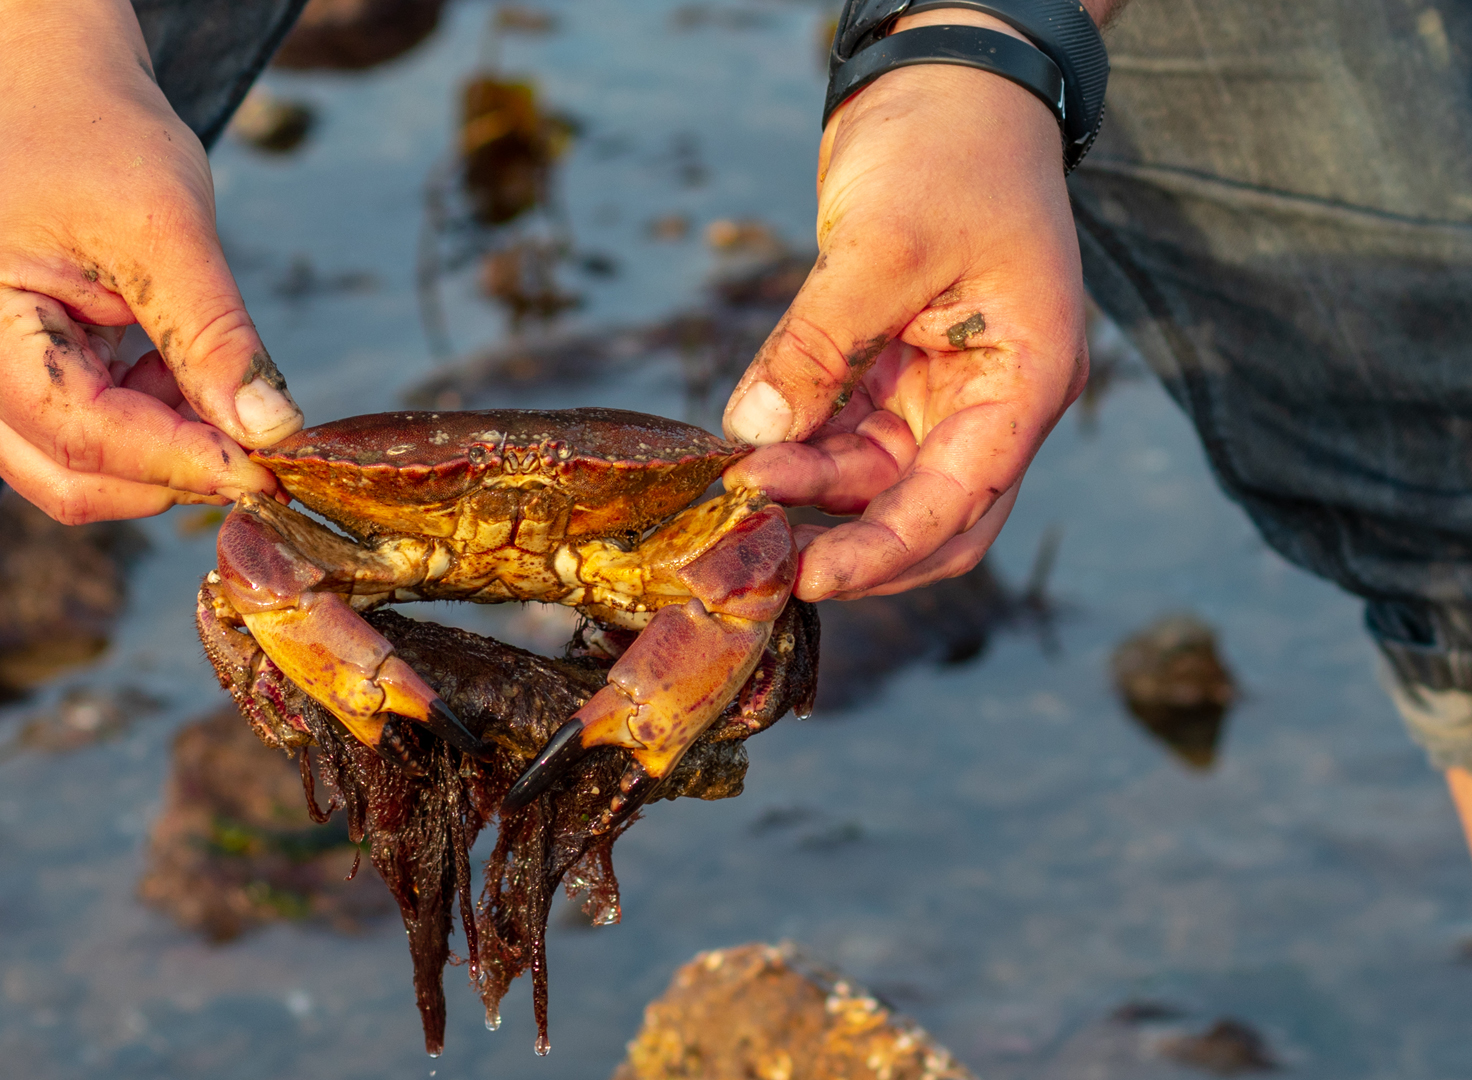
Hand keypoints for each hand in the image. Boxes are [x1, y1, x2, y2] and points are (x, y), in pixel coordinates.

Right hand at [0, 2, 302, 523]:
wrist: (53, 100)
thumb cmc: (100, 142)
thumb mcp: (172, 229)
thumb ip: (216, 338)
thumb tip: (271, 432)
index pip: (86, 437)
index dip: (184, 462)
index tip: (270, 470)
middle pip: (72, 481)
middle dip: (171, 472)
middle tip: (259, 444)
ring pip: (76, 478)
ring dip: (159, 452)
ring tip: (200, 373)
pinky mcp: (5, 390)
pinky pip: (80, 447)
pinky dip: (145, 432)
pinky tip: (172, 372)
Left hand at [722, 10, 1086, 599]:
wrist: (945, 83)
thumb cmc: (949, 148)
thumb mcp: (884, 244)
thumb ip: (820, 343)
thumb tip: (756, 434)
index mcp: (1027, 379)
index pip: (963, 500)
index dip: (886, 549)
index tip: (810, 574)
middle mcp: (991, 399)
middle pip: (929, 517)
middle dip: (852, 545)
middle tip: (763, 561)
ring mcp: (940, 388)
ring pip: (875, 481)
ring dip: (809, 494)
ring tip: (735, 493)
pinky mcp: (890, 369)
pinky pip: (843, 435)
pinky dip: (797, 449)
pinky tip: (744, 452)